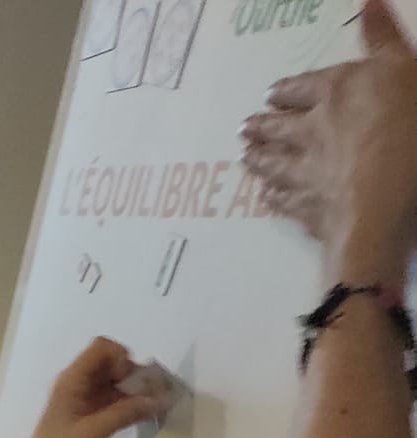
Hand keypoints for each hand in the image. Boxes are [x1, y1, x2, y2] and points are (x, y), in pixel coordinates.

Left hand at [0, 338, 159, 437]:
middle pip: (110, 363)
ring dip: (131, 391)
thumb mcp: (94, 432)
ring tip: (151, 406)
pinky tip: (142, 415)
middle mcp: (76, 383)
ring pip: (112, 383)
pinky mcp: (86, 414)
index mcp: (72, 379)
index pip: (101, 347)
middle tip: (149, 393)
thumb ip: (126, 413)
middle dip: (131, 375)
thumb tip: (158, 400)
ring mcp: (81, 398)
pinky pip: (110, 400)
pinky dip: (125, 404)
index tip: (130, 379)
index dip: (121, 357)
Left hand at [240, 0, 416, 277]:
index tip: (270, 95)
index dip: (286, 91)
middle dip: (262, 126)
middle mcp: (312, 131)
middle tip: (244, 128)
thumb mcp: (403, 69)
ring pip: (274, 164)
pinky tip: (265, 197)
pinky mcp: (308, 210)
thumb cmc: (406, 129)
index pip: (303, 87)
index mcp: (335, 92)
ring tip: (245, 158)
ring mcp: (305, 173)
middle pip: (279, 127)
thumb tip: (368, 0)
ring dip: (259, 160)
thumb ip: (382, 37)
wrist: (386, 199)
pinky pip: (284, 201)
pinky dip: (273, 197)